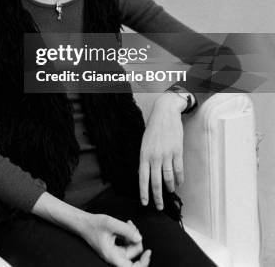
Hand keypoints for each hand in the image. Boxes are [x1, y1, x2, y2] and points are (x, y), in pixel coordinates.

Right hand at [82, 214, 150, 266]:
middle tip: (132, 227)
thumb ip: (126, 230)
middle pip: (133, 253)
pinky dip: (129, 234)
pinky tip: (127, 225)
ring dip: (133, 235)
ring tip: (129, 223)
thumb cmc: (94, 224)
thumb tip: (139, 238)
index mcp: (112, 256)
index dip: (143, 262)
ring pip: (131, 247)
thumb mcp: (110, 224)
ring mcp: (115, 251)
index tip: (148, 252)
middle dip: (136, 239)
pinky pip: (127, 243)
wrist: (84, 223)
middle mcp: (114, 256)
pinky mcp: (115, 247)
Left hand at [139, 93, 183, 209]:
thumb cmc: (153, 129)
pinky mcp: (177, 151)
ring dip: (169, 187)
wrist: (164, 114)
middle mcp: (154, 157)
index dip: (144, 192)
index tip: (145, 203)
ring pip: (168, 177)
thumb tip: (145, 174)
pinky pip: (179, 170)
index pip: (143, 178)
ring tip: (170, 192)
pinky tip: (179, 183)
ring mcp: (166, 154)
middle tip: (159, 207)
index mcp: (144, 155)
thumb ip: (145, 158)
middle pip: (156, 182)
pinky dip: (179, 179)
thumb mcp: (144, 143)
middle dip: (157, 197)